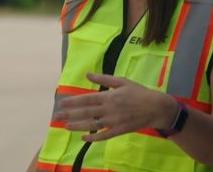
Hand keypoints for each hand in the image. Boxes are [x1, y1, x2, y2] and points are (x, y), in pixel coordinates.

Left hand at [54, 72, 175, 141]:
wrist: (155, 107)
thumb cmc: (138, 92)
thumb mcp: (121, 81)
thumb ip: (103, 78)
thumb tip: (87, 73)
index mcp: (109, 96)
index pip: (86, 99)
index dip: (73, 101)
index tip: (61, 103)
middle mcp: (108, 109)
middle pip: (85, 112)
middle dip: (70, 114)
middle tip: (57, 116)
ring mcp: (113, 121)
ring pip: (91, 125)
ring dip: (77, 125)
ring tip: (65, 126)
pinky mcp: (118, 131)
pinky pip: (103, 136)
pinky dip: (93, 138)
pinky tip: (83, 138)